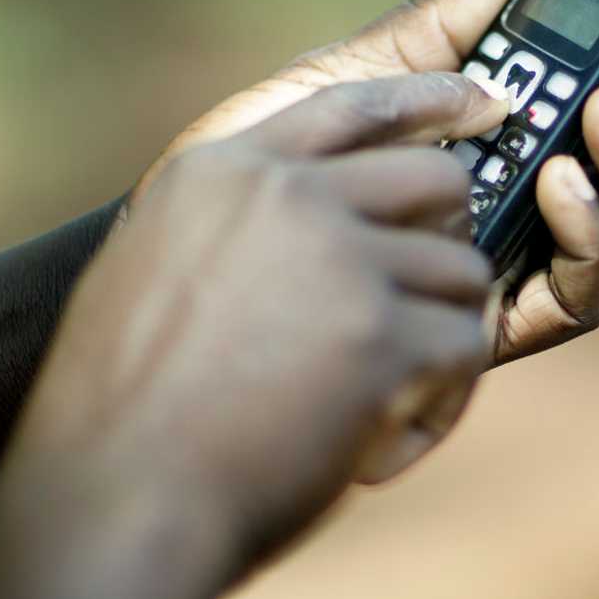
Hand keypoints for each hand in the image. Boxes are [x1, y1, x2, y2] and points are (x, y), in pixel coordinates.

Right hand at [0, 73, 508, 598]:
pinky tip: (386, 440)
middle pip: (433, 176)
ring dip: (442, 329)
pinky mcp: (379, 336)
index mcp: (223, 170)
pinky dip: (443, 398)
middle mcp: (287, 197)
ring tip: (394, 392)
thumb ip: (233, 224)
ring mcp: (338, 260)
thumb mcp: (155, 267)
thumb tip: (321, 220)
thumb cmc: (122, 405)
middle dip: (449, 232)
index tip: (481, 104)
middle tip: (428, 291)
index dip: (426, 100)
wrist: (117, 498)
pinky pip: (464, 345)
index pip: (349, 103)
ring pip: (462, 269)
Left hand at [134, 0, 598, 369]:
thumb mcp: (359, 78)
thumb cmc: (276, 159)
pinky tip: (557, 180)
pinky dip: (586, 242)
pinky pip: (574, 302)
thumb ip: (440, 31)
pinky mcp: (488, 333)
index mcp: (507, 155)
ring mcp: (514, 278)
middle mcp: (526, 219)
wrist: (204, 240)